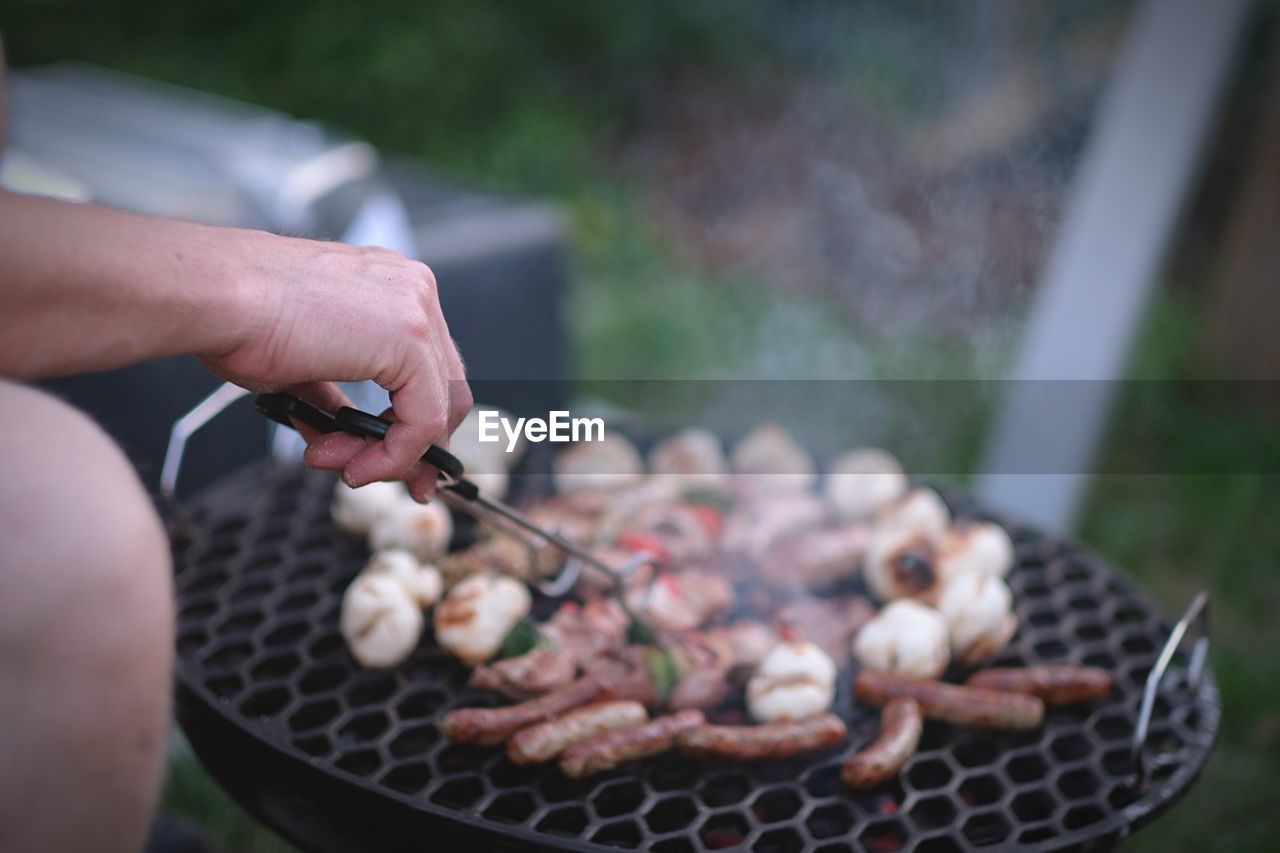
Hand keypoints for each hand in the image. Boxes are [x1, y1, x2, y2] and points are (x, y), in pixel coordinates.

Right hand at [201, 231, 470, 498]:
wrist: (211, 296)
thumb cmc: (237, 318)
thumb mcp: (301, 368)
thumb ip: (333, 400)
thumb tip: (343, 441)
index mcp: (390, 288)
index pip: (430, 368)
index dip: (416, 424)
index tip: (394, 461)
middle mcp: (412, 291)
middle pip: (447, 389)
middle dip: (418, 448)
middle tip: (397, 482)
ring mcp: (417, 310)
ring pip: (439, 408)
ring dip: (394, 456)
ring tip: (344, 468)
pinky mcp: (410, 337)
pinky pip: (423, 419)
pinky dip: (394, 454)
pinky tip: (354, 464)